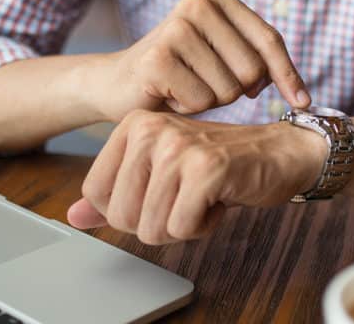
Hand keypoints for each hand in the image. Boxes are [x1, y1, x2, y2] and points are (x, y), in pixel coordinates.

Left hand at [66, 110, 326, 243]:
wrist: (279, 152)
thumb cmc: (219, 163)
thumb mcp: (161, 173)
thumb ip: (117, 193)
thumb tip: (74, 216)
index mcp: (133, 125)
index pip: (97, 192)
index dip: (128, 210)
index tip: (160, 193)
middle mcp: (151, 129)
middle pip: (122, 215)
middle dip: (156, 222)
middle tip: (186, 197)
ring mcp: (178, 147)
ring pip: (151, 226)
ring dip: (182, 225)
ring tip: (203, 195)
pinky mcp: (206, 168)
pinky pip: (182, 227)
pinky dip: (203, 225)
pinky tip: (219, 199)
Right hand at [88, 0, 309, 119]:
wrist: (118, 84)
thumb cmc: (182, 73)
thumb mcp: (225, 57)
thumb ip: (260, 61)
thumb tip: (303, 96)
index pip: (269, 40)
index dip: (288, 75)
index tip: (302, 101)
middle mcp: (196, 3)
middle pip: (253, 70)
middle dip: (235, 90)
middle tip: (204, 82)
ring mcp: (175, 28)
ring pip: (230, 90)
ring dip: (209, 100)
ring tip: (184, 86)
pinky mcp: (158, 58)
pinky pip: (202, 102)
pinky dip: (188, 108)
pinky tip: (168, 94)